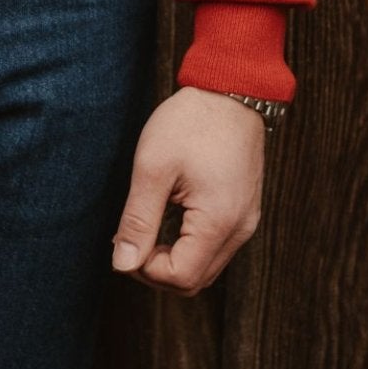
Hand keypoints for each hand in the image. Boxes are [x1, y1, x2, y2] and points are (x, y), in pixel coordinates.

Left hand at [109, 86, 266, 293]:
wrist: (230, 89)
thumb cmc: (191, 122)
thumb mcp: (153, 167)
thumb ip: (138, 219)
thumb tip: (122, 265)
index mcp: (219, 221)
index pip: (180, 277)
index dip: (145, 268)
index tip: (124, 239)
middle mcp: (239, 229)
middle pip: (194, 280)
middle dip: (156, 268)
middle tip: (128, 236)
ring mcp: (245, 221)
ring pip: (204, 266)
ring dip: (171, 257)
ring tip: (145, 223)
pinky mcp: (243, 211)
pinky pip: (214, 246)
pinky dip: (187, 243)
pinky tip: (167, 216)